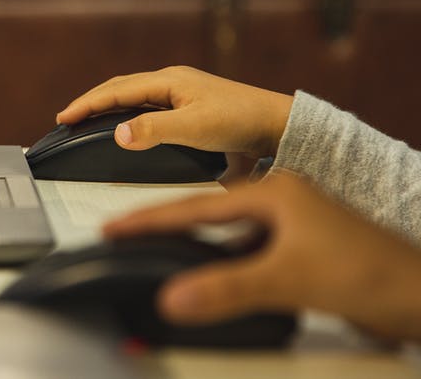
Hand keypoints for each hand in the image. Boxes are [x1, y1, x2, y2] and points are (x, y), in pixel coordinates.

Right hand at [56, 66, 293, 158]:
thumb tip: (116, 134)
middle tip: (67, 119)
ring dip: (108, 106)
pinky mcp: (190, 106)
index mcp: (168, 80)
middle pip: (120, 88)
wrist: (279, 124)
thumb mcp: (194, 127)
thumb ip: (153, 131)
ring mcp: (182, 92)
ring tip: (88, 121)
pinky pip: (147, 106)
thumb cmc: (241, 121)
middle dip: (91, 102)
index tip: (63, 118)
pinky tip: (126, 126)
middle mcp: (172, 81)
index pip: (115, 90)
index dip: (87, 104)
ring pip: (133, 96)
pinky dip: (127, 113)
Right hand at [104, 173, 420, 341]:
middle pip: (206, 213)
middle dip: (163, 225)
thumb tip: (171, 298)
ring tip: (157, 252)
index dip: (150, 219)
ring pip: (227, 233)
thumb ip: (227, 288)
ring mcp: (293, 224)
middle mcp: (281, 200)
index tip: (113, 227)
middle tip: (124, 234)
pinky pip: (246, 252)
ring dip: (193, 245)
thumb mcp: (290, 278)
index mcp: (273, 191)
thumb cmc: (375, 274)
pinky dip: (221, 263)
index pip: (195, 206)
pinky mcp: (303, 249)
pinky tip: (211, 277)